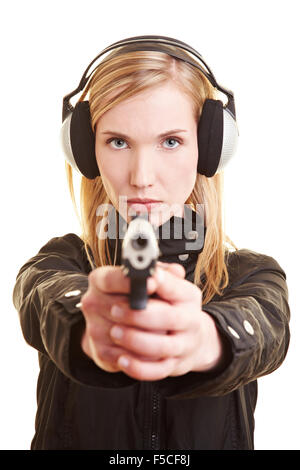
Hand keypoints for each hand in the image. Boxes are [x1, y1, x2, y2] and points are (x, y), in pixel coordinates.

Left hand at [81, 261, 223, 380]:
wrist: (190, 337)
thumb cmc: (169, 306)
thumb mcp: (167, 286)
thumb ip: (156, 276)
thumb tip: (150, 273)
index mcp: (188, 295)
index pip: (174, 286)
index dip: (157, 283)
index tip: (140, 281)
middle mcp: (191, 320)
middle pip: (169, 318)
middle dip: (139, 314)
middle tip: (114, 309)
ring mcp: (184, 345)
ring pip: (162, 347)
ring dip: (135, 340)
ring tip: (114, 332)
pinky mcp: (174, 366)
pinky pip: (157, 371)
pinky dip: (139, 368)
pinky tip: (121, 359)